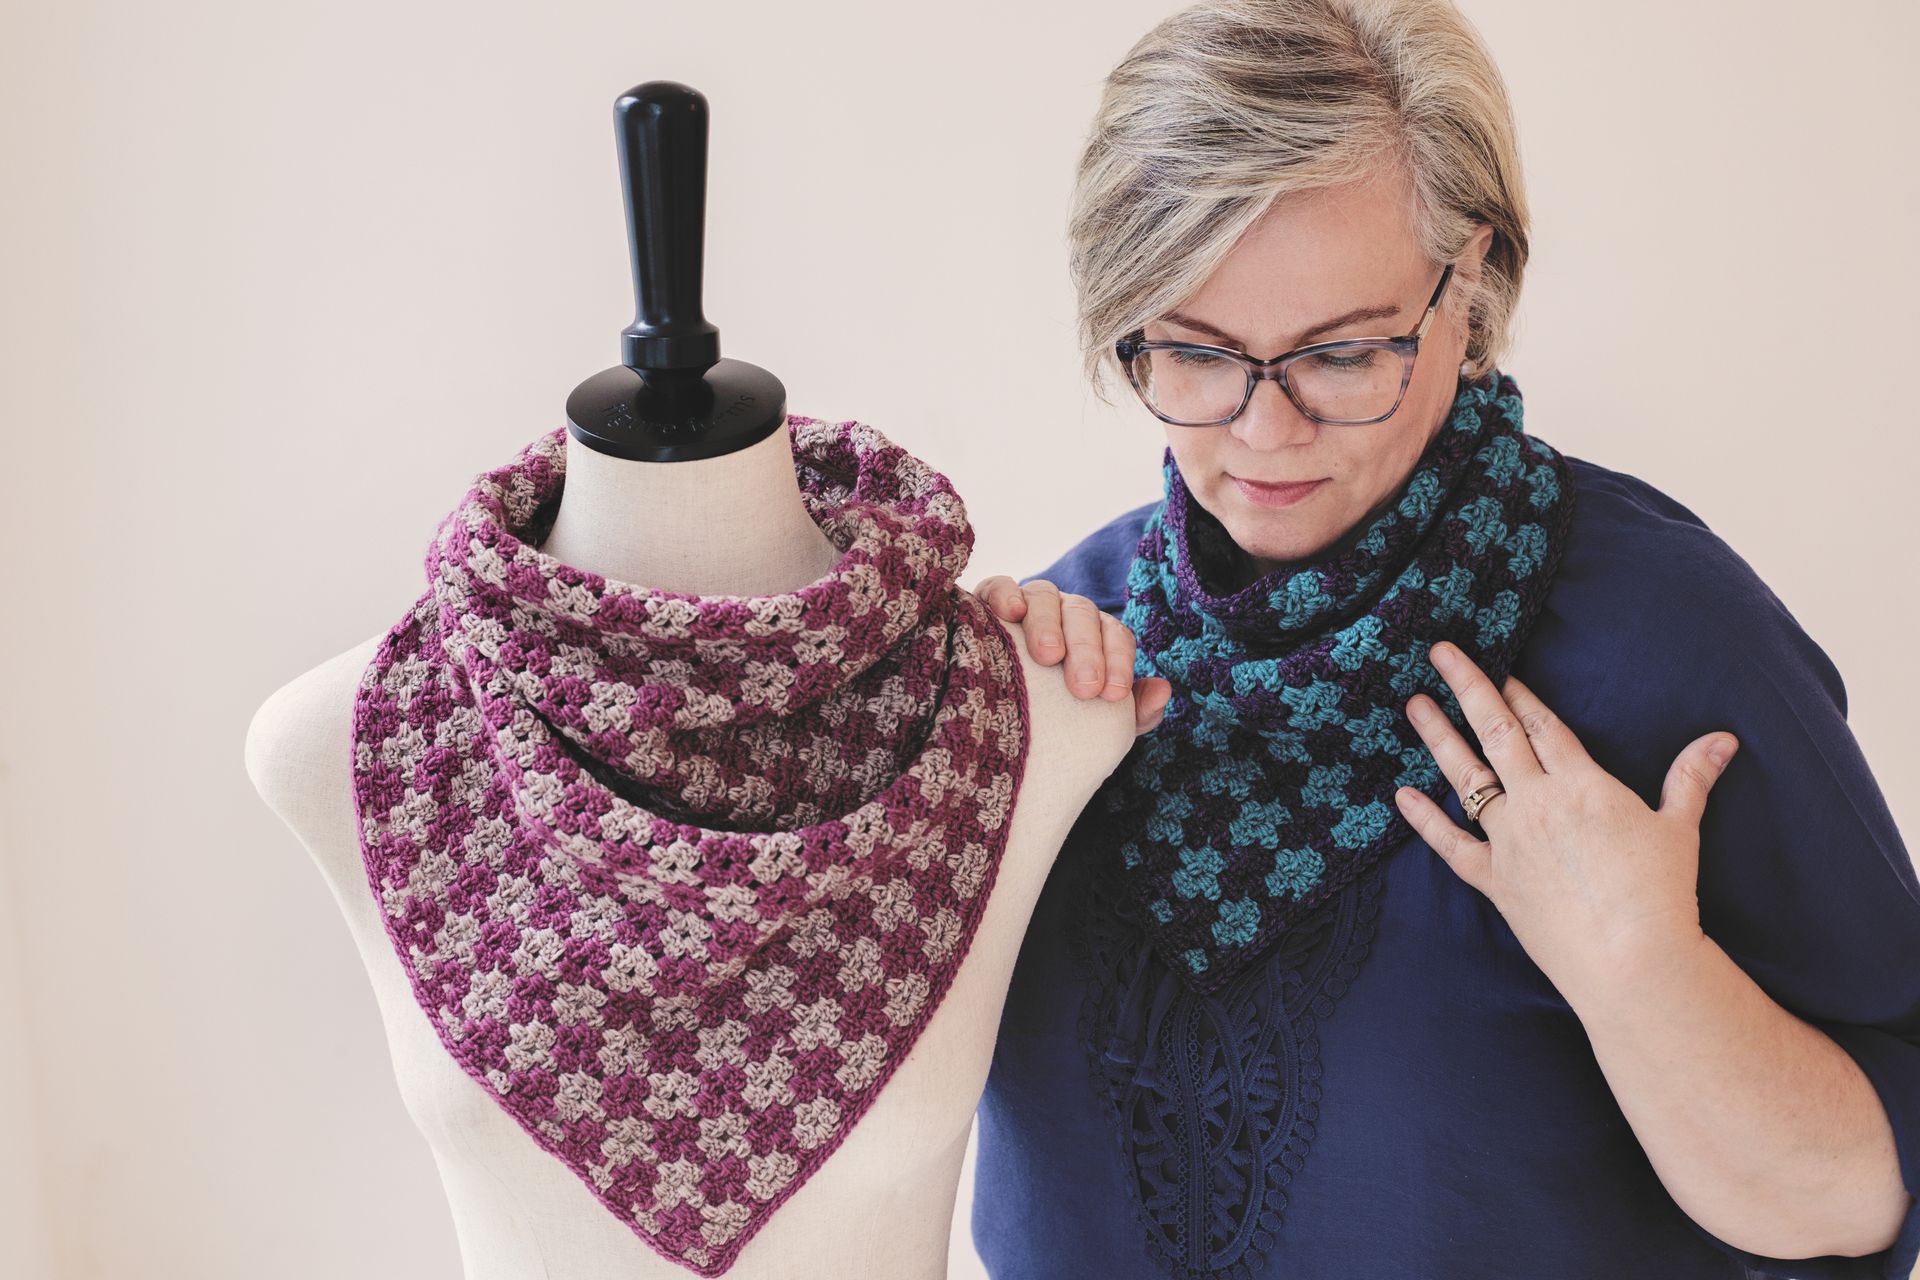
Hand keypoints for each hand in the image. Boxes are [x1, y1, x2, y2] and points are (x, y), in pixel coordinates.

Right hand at [972, 575, 1170, 735]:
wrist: (996, 727)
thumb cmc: (1054, 722)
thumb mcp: (1094, 725)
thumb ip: (1132, 712)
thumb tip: (1164, 690)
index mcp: (1094, 637)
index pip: (1115, 635)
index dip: (1118, 661)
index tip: (1112, 695)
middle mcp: (1064, 615)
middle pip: (1083, 614)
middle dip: (1087, 649)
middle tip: (1084, 688)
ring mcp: (1027, 606)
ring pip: (1044, 596)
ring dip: (1048, 624)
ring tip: (1048, 656)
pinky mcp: (987, 603)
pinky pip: (998, 586)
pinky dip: (1006, 594)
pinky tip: (1011, 614)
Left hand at [1392, 639, 1738, 994]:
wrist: (1631, 960)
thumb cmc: (1660, 894)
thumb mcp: (1680, 828)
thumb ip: (1692, 778)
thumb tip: (1724, 738)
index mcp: (1581, 785)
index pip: (1543, 726)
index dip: (1519, 693)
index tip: (1497, 666)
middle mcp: (1537, 804)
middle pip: (1497, 734)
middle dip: (1468, 688)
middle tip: (1440, 653)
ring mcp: (1509, 841)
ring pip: (1466, 778)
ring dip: (1439, 738)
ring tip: (1414, 705)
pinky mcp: (1494, 881)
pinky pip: (1450, 845)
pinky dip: (1425, 820)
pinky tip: (1402, 796)